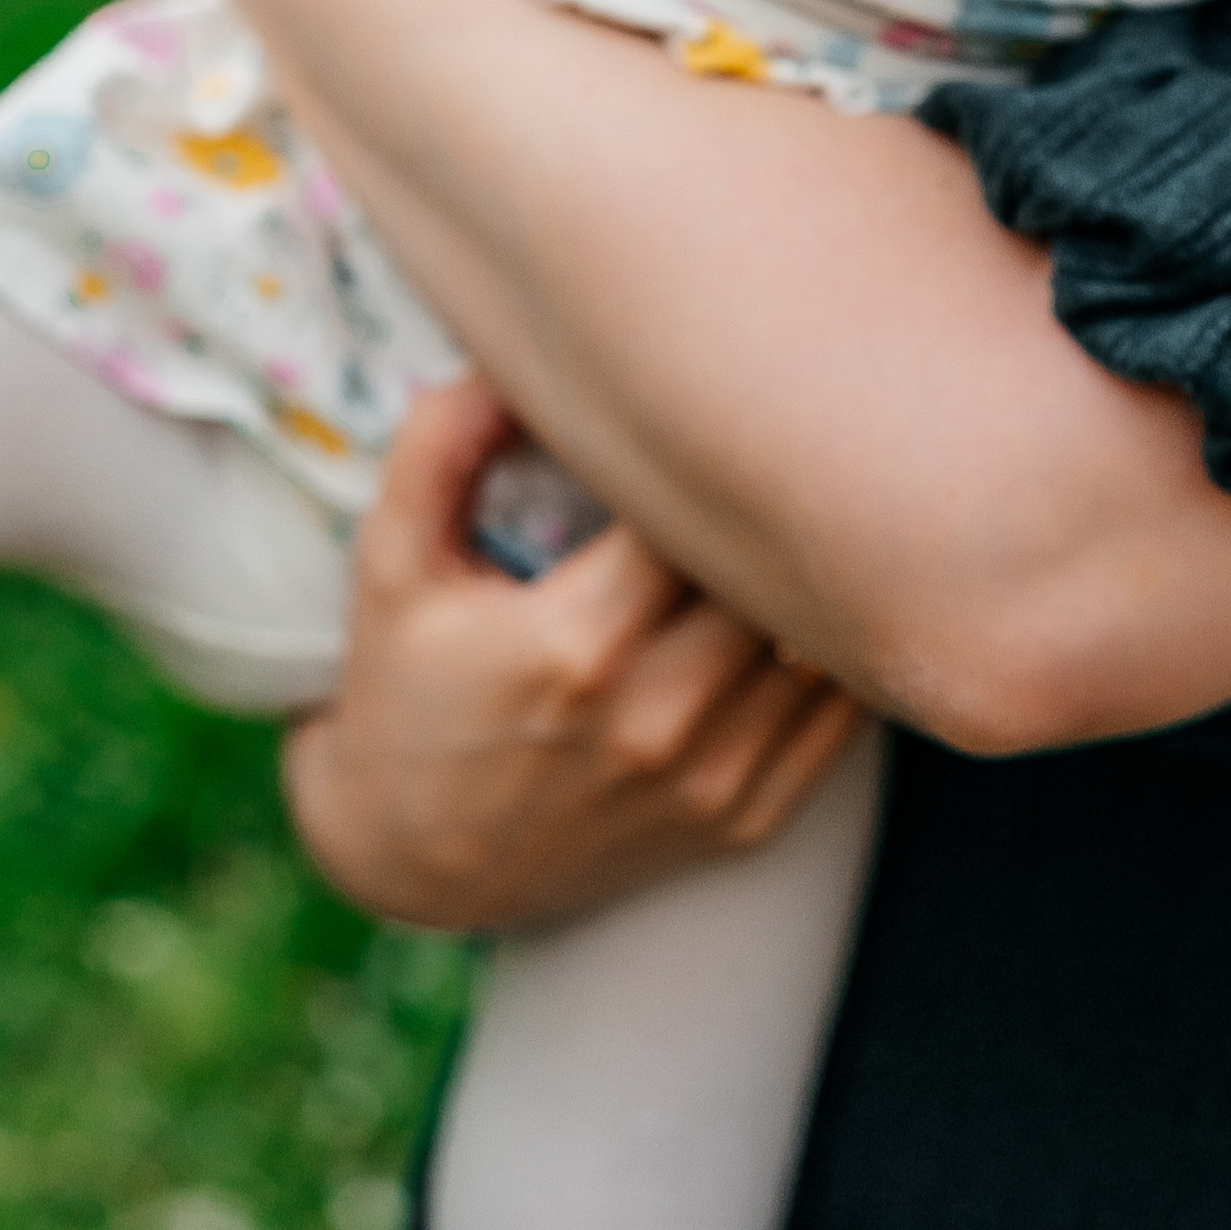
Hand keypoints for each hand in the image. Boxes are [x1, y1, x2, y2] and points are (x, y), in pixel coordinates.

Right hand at [284, 375, 868, 933]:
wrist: (412, 866)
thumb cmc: (403, 695)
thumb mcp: (390, 565)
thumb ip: (437, 447)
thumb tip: (502, 363)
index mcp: (577, 643)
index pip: (701, 510)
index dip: (714, 451)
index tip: (711, 410)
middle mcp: (658, 716)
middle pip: (772, 573)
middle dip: (773, 506)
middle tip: (774, 445)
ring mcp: (711, 779)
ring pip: (819, 643)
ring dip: (811, 579)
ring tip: (800, 517)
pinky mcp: (745, 822)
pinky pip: (840, 722)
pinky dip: (839, 658)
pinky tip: (814, 608)